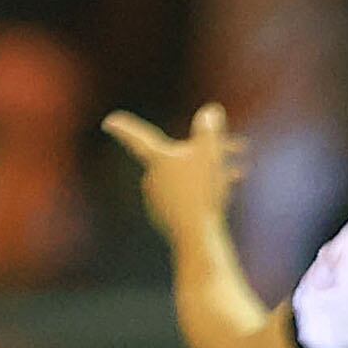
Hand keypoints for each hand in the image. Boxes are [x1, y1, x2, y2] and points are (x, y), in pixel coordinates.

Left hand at [101, 103, 246, 251]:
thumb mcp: (210, 151)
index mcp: (156, 160)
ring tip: (239, 172)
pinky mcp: (169, 216)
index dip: (124, 127)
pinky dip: (206, 189)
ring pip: (189, 176)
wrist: (197, 235)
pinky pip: (189, 195)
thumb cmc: (202, 189)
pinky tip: (229, 189)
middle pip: (180, 156)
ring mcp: (158, 200)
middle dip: (208, 151)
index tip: (109, 122)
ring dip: (212, 172)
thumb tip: (210, 112)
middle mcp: (152, 179)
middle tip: (238, 147)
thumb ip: (209, 129)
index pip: (136, 137)